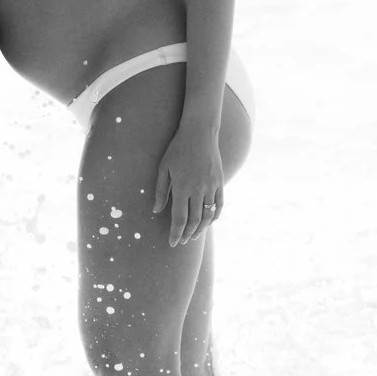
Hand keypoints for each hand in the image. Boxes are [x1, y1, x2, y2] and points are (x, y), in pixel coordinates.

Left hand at [153, 126, 224, 245]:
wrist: (199, 133)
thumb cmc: (178, 149)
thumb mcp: (164, 168)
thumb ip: (161, 191)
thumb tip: (156, 210)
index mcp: (182, 187)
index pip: (179, 218)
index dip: (176, 233)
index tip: (173, 243)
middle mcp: (198, 189)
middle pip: (194, 220)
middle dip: (188, 234)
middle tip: (183, 241)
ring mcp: (211, 186)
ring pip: (208, 215)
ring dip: (201, 228)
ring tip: (194, 235)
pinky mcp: (220, 182)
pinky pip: (219, 204)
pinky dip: (215, 216)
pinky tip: (209, 222)